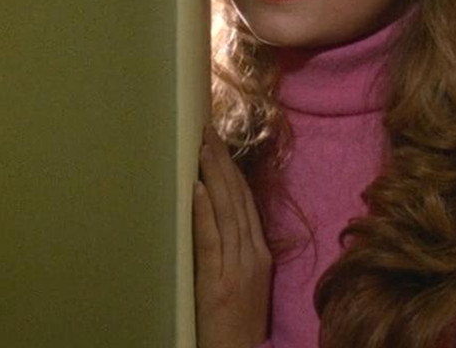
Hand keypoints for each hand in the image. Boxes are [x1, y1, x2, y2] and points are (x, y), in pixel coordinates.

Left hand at [193, 127, 271, 347]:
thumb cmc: (238, 323)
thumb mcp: (246, 280)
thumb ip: (237, 251)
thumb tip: (218, 216)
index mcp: (259, 253)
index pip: (246, 202)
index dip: (232, 170)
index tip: (219, 143)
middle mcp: (252, 255)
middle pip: (237, 200)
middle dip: (222, 163)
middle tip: (207, 131)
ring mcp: (238, 269)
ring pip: (226, 212)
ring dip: (213, 176)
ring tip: (202, 147)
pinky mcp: (219, 284)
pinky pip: (212, 241)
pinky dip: (204, 212)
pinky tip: (196, 188)